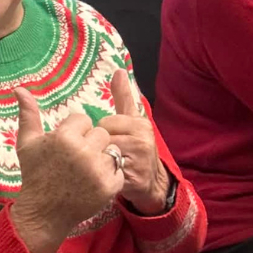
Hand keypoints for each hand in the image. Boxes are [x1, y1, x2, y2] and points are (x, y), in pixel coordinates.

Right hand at [10, 88, 124, 252]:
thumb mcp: (27, 143)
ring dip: (102, 158)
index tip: (65, 149)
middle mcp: (83, 151)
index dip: (75, 132)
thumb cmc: (35, 175)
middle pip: (100, 133)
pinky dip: (110, 176)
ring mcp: (98, 170)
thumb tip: (19, 89)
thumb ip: (27, 114)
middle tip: (76, 161)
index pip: (83, 120)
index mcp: (64, 137)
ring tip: (85, 171)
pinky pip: (119, 169)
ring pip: (112, 149)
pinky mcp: (109, 186)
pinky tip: (93, 183)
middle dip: (90, 144)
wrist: (43, 213)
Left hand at [97, 70, 169, 215]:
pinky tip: (107, 176)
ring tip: (106, 164)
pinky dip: (102, 175)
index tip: (109, 140)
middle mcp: (142, 140)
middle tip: (106, 154)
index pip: (105, 123)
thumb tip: (119, 70)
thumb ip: (123, 97)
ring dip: (100, 161)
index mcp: (140, 123)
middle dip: (100, 147)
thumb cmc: (137, 148)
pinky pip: (106, 173)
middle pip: (103, 138)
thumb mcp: (132, 121)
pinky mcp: (132, 179)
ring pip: (103, 155)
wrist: (152, 182)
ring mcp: (139, 161)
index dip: (101, 133)